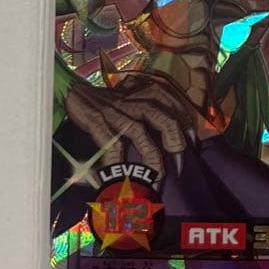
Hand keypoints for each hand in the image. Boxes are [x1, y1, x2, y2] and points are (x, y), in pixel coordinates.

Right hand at [64, 72, 197, 180]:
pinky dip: (118, 163)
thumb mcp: (135, 96)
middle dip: (177, 143)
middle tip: (180, 165)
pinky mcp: (98, 123)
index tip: (194, 145)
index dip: (188, 127)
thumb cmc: (110, 100)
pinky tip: (123, 177)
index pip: (176, 106)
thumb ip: (154, 107)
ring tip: (158, 177)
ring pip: (141, 133)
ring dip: (152, 158)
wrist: (75, 92)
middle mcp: (134, 101)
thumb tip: (178, 133)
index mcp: (146, 93)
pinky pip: (112, 146)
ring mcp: (116, 112)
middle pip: (165, 118)